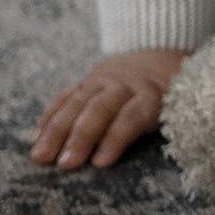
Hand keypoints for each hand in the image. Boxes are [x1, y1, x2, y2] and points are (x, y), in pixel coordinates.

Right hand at [28, 47, 190, 169]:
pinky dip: (51, 114)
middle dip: (82, 137)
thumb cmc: (171, 92)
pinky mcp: (88, 78)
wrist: (161, 49)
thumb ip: (162, 125)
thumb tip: (155, 162)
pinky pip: (67, 95)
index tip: (100, 163)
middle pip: (101, 108)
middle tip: (65, 165)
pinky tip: (37, 135)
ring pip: (78, 101)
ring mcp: (104, 79)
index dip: (116, 138)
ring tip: (40, 156)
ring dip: (57, 129)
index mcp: (152, 93)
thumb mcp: (177, 104)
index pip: (133, 115)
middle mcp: (126, 83)